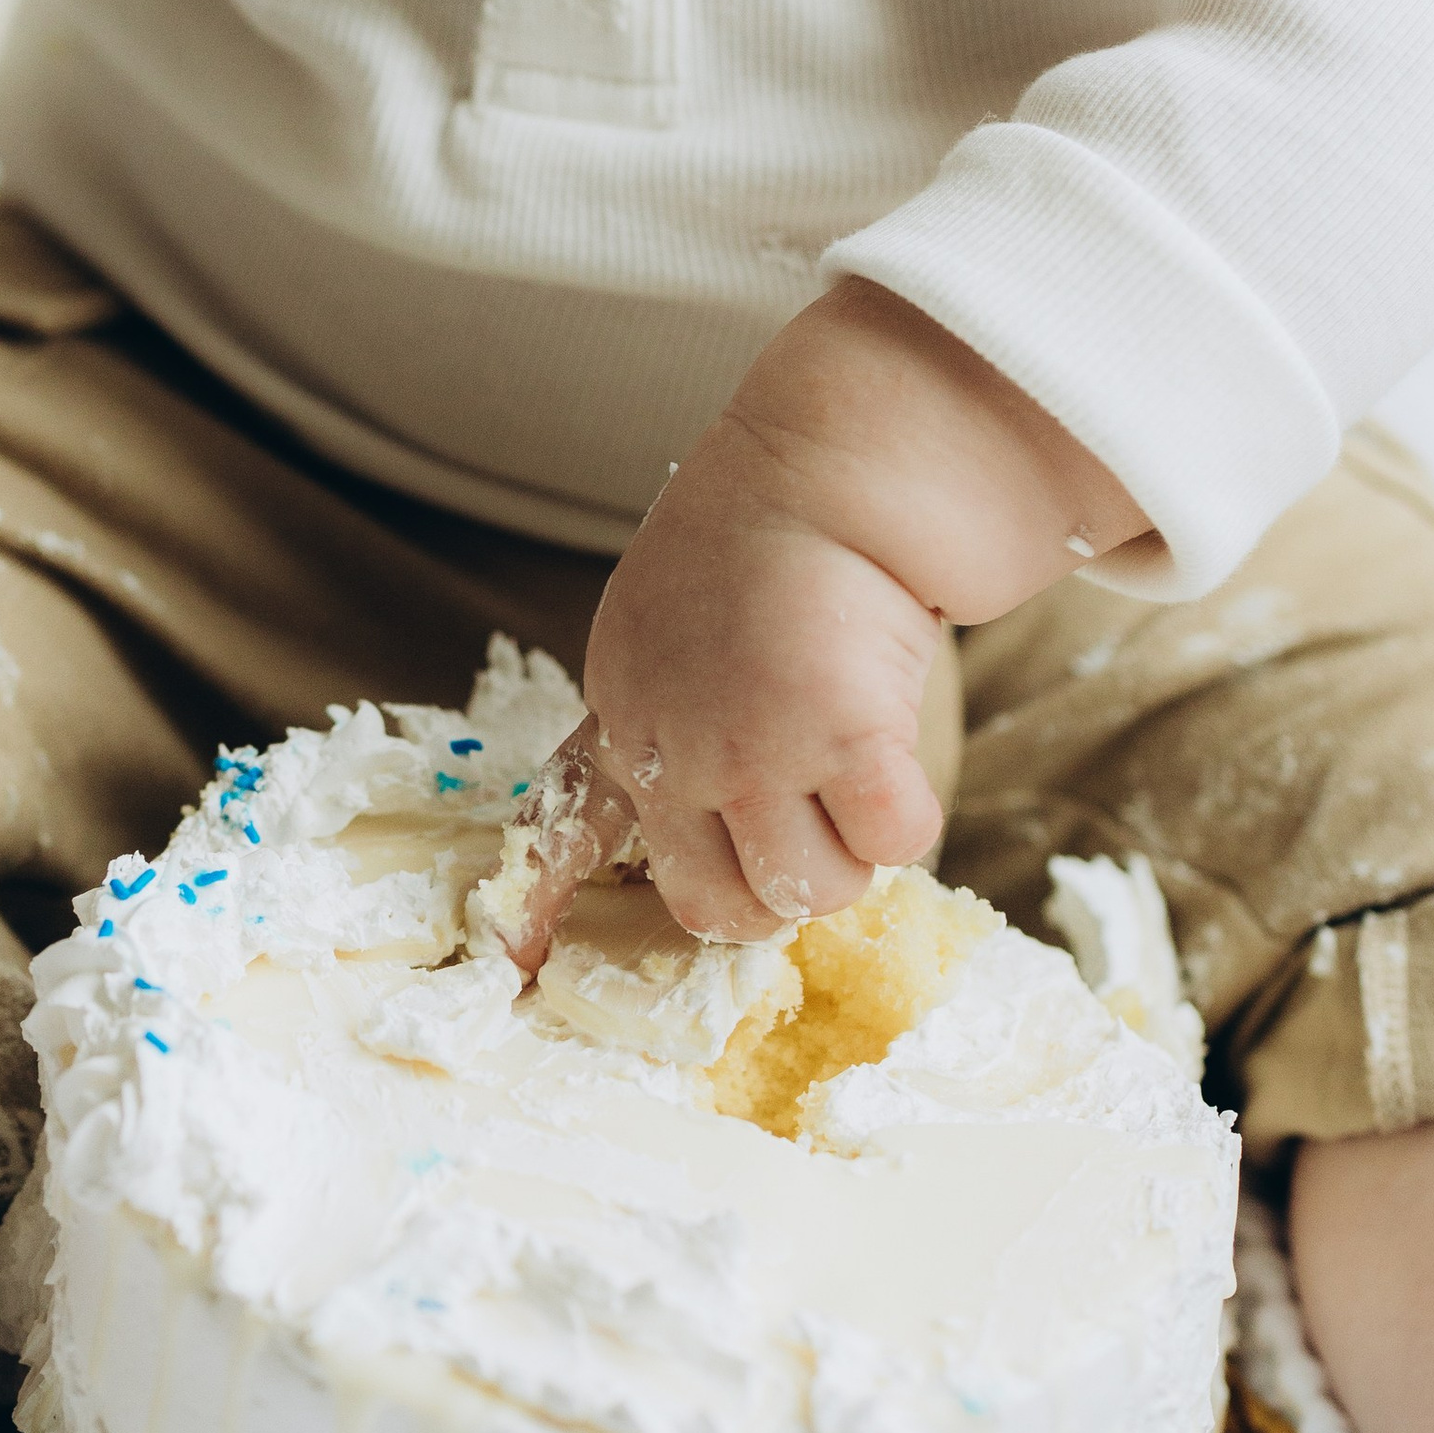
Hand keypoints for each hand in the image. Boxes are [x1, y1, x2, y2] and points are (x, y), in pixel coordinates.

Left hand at [493, 282, 1149, 958]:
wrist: (824, 473)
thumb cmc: (762, 534)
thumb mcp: (660, 627)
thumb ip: (660, 714)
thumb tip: (683, 802)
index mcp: (622, 718)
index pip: (563, 839)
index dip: (550, 911)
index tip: (527, 959)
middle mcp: (670, 753)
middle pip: (717, 906)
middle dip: (776, 884)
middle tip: (812, 818)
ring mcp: (750, 753)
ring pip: (811, 891)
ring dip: (852, 850)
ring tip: (859, 767)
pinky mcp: (842, 742)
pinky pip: (891, 844)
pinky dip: (906, 815)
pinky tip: (892, 748)